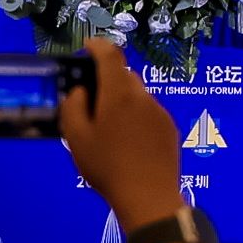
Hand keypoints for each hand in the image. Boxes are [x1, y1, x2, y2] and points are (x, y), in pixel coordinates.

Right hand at [62, 38, 187, 224]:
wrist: (148, 196)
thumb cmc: (106, 166)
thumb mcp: (77, 138)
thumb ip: (73, 107)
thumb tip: (81, 90)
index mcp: (119, 94)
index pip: (110, 55)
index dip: (97, 46)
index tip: (87, 47)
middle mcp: (143, 96)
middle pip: (124, 76)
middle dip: (107, 80)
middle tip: (90, 99)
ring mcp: (160, 112)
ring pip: (137, 95)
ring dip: (122, 100)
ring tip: (107, 127)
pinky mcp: (170, 128)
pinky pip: (148, 112)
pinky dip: (135, 116)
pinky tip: (127, 141)